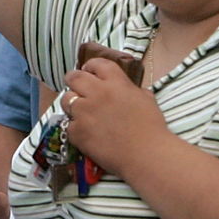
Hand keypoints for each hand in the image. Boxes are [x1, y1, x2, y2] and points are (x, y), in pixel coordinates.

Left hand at [61, 54, 163, 174]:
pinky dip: (75, 128)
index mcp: (116, 83)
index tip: (89, 71)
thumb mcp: (147, 100)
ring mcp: (84, 112)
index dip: (90, 66)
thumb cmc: (152, 128)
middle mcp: (97, 93)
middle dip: (73, 80)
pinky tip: (85, 133)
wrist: (146, 155)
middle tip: (77, 87)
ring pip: (66, 99)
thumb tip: (127, 90)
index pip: (97, 64)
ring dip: (72, 104)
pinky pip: (68, 124)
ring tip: (80, 112)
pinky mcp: (77, 132)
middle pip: (74, 77)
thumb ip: (132, 90)